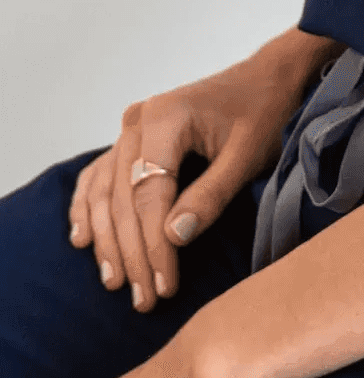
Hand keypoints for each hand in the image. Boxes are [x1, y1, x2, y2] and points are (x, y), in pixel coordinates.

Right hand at [67, 27, 335, 316]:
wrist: (266, 78)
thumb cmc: (263, 112)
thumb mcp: (248, 155)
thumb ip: (212, 195)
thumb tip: (172, 238)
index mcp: (166, 117)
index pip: (150, 195)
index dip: (153, 245)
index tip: (163, 286)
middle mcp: (138, 120)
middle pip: (123, 198)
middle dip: (131, 253)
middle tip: (143, 299)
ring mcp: (132, 127)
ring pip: (105, 192)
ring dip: (107, 240)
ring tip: (115, 281)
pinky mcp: (133, 138)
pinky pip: (100, 175)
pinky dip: (89, 208)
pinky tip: (83, 239)